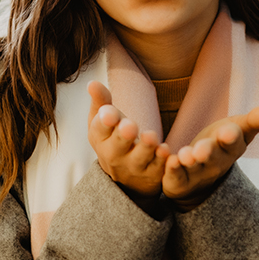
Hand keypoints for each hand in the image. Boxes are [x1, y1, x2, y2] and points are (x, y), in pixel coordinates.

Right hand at [87, 81, 169, 202]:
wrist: (124, 176)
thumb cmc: (113, 139)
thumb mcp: (103, 122)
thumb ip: (101, 101)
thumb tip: (92, 83)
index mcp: (101, 138)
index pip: (100, 129)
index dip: (105, 122)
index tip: (110, 113)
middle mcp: (114, 155)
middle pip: (117, 147)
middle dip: (123, 136)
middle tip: (129, 126)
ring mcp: (133, 167)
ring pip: (139, 159)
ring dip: (145, 148)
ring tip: (151, 136)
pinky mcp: (152, 175)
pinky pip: (157, 169)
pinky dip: (162, 162)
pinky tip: (166, 151)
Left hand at [162, 105, 258, 210]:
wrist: (200, 178)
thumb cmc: (220, 145)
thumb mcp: (238, 130)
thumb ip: (254, 121)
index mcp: (231, 148)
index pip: (233, 142)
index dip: (230, 137)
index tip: (227, 132)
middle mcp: (216, 163)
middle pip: (213, 157)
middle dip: (208, 152)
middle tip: (201, 148)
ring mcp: (197, 174)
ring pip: (193, 168)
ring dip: (189, 161)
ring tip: (185, 155)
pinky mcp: (178, 182)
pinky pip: (175, 176)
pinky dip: (171, 168)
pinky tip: (167, 157)